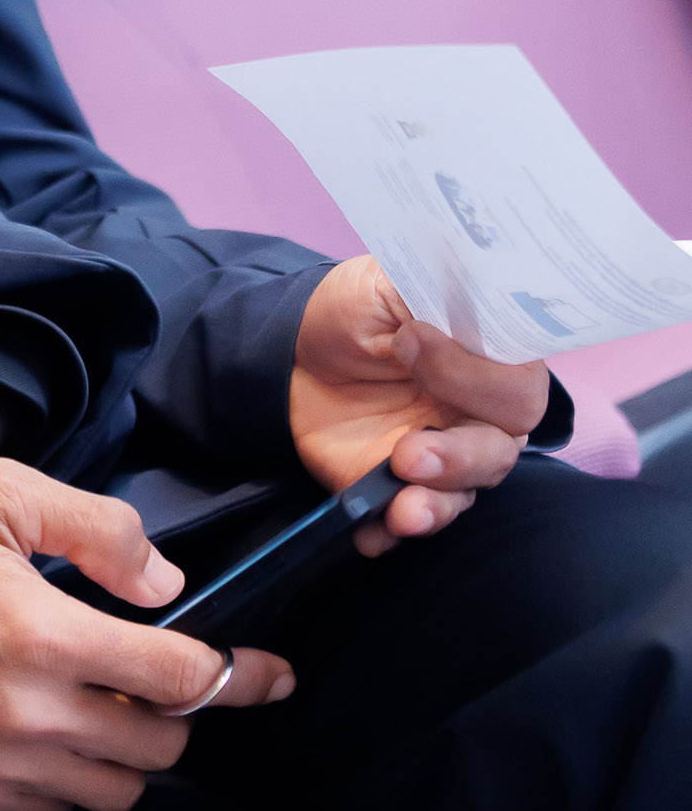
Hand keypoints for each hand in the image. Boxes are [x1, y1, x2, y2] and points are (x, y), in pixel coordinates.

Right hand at [0, 460, 291, 810]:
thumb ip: (96, 528)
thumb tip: (163, 584)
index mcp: (47, 635)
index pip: (183, 676)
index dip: (241, 676)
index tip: (273, 676)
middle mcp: (32, 715)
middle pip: (162, 746)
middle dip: (175, 711)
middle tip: (151, 675)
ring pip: (118, 792)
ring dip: (129, 753)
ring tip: (100, 705)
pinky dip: (72, 781)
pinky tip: (47, 733)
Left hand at [290, 255, 548, 553]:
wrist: (289, 351)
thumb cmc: (354, 311)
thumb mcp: (388, 281)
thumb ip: (428, 296)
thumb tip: (438, 325)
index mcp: (488, 362)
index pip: (521, 385)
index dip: (481, 379)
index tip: (416, 343)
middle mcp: (477, 415)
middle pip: (500, 451)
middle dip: (460, 456)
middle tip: (409, 450)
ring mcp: (441, 456)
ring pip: (464, 493)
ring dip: (436, 503)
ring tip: (403, 506)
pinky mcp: (398, 488)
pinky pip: (409, 519)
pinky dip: (391, 530)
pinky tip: (372, 529)